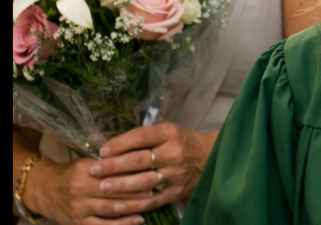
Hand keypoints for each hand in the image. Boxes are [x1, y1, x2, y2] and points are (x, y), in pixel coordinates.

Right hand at [23, 156, 151, 224]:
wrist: (46, 191)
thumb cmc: (73, 172)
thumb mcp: (88, 162)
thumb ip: (109, 162)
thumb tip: (138, 157)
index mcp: (85, 171)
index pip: (112, 171)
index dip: (131, 171)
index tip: (150, 169)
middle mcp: (81, 191)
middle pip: (113, 191)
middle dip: (136, 190)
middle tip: (155, 187)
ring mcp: (80, 210)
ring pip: (111, 209)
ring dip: (133, 207)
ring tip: (151, 202)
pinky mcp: (79, 224)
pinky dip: (122, 224)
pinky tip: (137, 220)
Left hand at [93, 122, 216, 206]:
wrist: (211, 158)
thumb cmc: (184, 142)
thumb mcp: (170, 130)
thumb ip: (148, 135)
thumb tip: (115, 142)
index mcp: (170, 133)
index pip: (140, 136)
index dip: (120, 143)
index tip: (103, 150)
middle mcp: (173, 152)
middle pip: (138, 160)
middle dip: (113, 166)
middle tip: (94, 170)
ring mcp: (175, 174)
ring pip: (142, 182)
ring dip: (119, 185)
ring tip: (101, 187)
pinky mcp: (175, 192)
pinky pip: (150, 201)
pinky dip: (132, 205)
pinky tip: (117, 206)